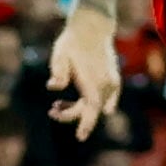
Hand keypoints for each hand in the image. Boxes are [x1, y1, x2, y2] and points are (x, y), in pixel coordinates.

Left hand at [46, 6, 121, 135]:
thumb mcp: (60, 55)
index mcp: (92, 81)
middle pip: (91, 110)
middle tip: (52, 110)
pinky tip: (83, 101)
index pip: (91, 109)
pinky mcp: (114, 80)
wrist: (93, 27)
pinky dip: (95, 104)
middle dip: (71, 114)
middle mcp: (105, 84)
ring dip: (80, 108)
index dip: (86, 124)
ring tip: (58, 103)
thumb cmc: (72, 42)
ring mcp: (111, 82)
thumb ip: (58, 72)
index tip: (80, 138)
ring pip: (97, 105)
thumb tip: (53, 87)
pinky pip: (107, 100)